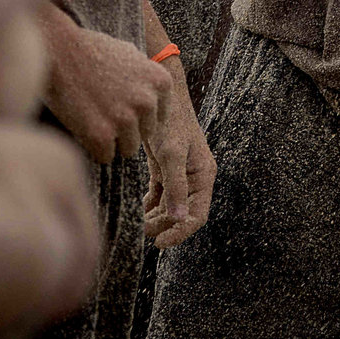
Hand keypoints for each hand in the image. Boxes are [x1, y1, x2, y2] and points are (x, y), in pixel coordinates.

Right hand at [38, 10, 165, 165]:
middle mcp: (147, 102)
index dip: (137, 113)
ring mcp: (126, 119)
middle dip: (126, 127)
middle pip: (144, 134)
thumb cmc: (91, 49)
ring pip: (128, 149)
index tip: (119, 101)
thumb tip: (154, 94)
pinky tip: (83, 124)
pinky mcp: (102, 135)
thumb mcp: (131, 54)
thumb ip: (146, 78)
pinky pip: (105, 156)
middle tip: (102, 108)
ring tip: (93, 115)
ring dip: (111, 139)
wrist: (59, 50)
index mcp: (160, 82)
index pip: (159, 116)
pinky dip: (92, 147)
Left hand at [140, 62, 214, 248]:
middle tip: (140, 231)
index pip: (197, 216)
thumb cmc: (170, 122)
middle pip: (181, 214)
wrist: (160, 95)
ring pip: (169, 206)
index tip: (159, 243)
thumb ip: (176, 187)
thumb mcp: (172, 154)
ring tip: (136, 223)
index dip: (180, 232)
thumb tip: (179, 219)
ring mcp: (179, 173)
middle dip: (163, 225)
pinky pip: (160, 194)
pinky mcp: (165, 168)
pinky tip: (138, 209)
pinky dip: (150, 205)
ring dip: (155, 217)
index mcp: (204, 176)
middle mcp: (194, 178)